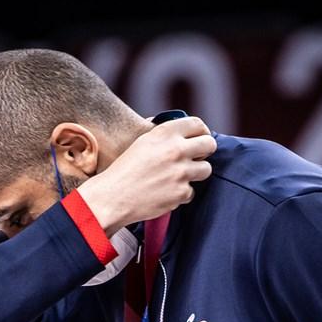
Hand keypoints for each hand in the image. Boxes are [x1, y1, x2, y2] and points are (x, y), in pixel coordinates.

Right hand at [77, 117, 215, 234]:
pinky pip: (191, 192)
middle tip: (196, 158)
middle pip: (210, 145)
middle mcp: (175, 150)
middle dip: (205, 151)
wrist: (112, 197)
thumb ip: (164, 136)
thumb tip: (181, 131)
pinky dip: (180, 194)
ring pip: (206, 169)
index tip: (199, 139)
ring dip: (195, 174)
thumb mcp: (142, 143)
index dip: (201, 132)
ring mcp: (180, 172)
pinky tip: (165, 193)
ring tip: (177, 177)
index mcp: (165, 134)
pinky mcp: (181, 192)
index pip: (198, 124)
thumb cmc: (123, 171)